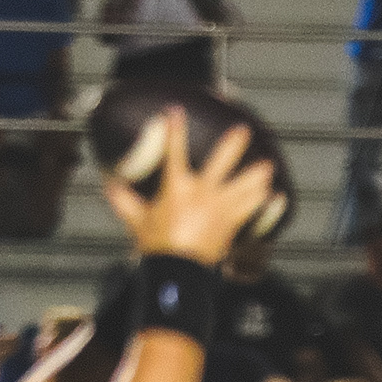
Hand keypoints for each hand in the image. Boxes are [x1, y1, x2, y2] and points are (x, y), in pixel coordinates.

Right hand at [108, 109, 278, 268]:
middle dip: (233, 144)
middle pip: (221, 162)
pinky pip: (251, 209)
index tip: (176, 111)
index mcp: (176, 187)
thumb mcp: (136, 220)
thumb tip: (108, 185)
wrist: (177, 270)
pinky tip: (273, 195)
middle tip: (243, 129)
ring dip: (256, 175)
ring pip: (243, 185)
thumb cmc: (156, 245)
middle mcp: (201, 192)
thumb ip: (123, 200)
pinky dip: (262, 202)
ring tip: (268, 166)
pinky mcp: (231, 224)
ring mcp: (219, 207)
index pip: (175, 151)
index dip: (175, 129)